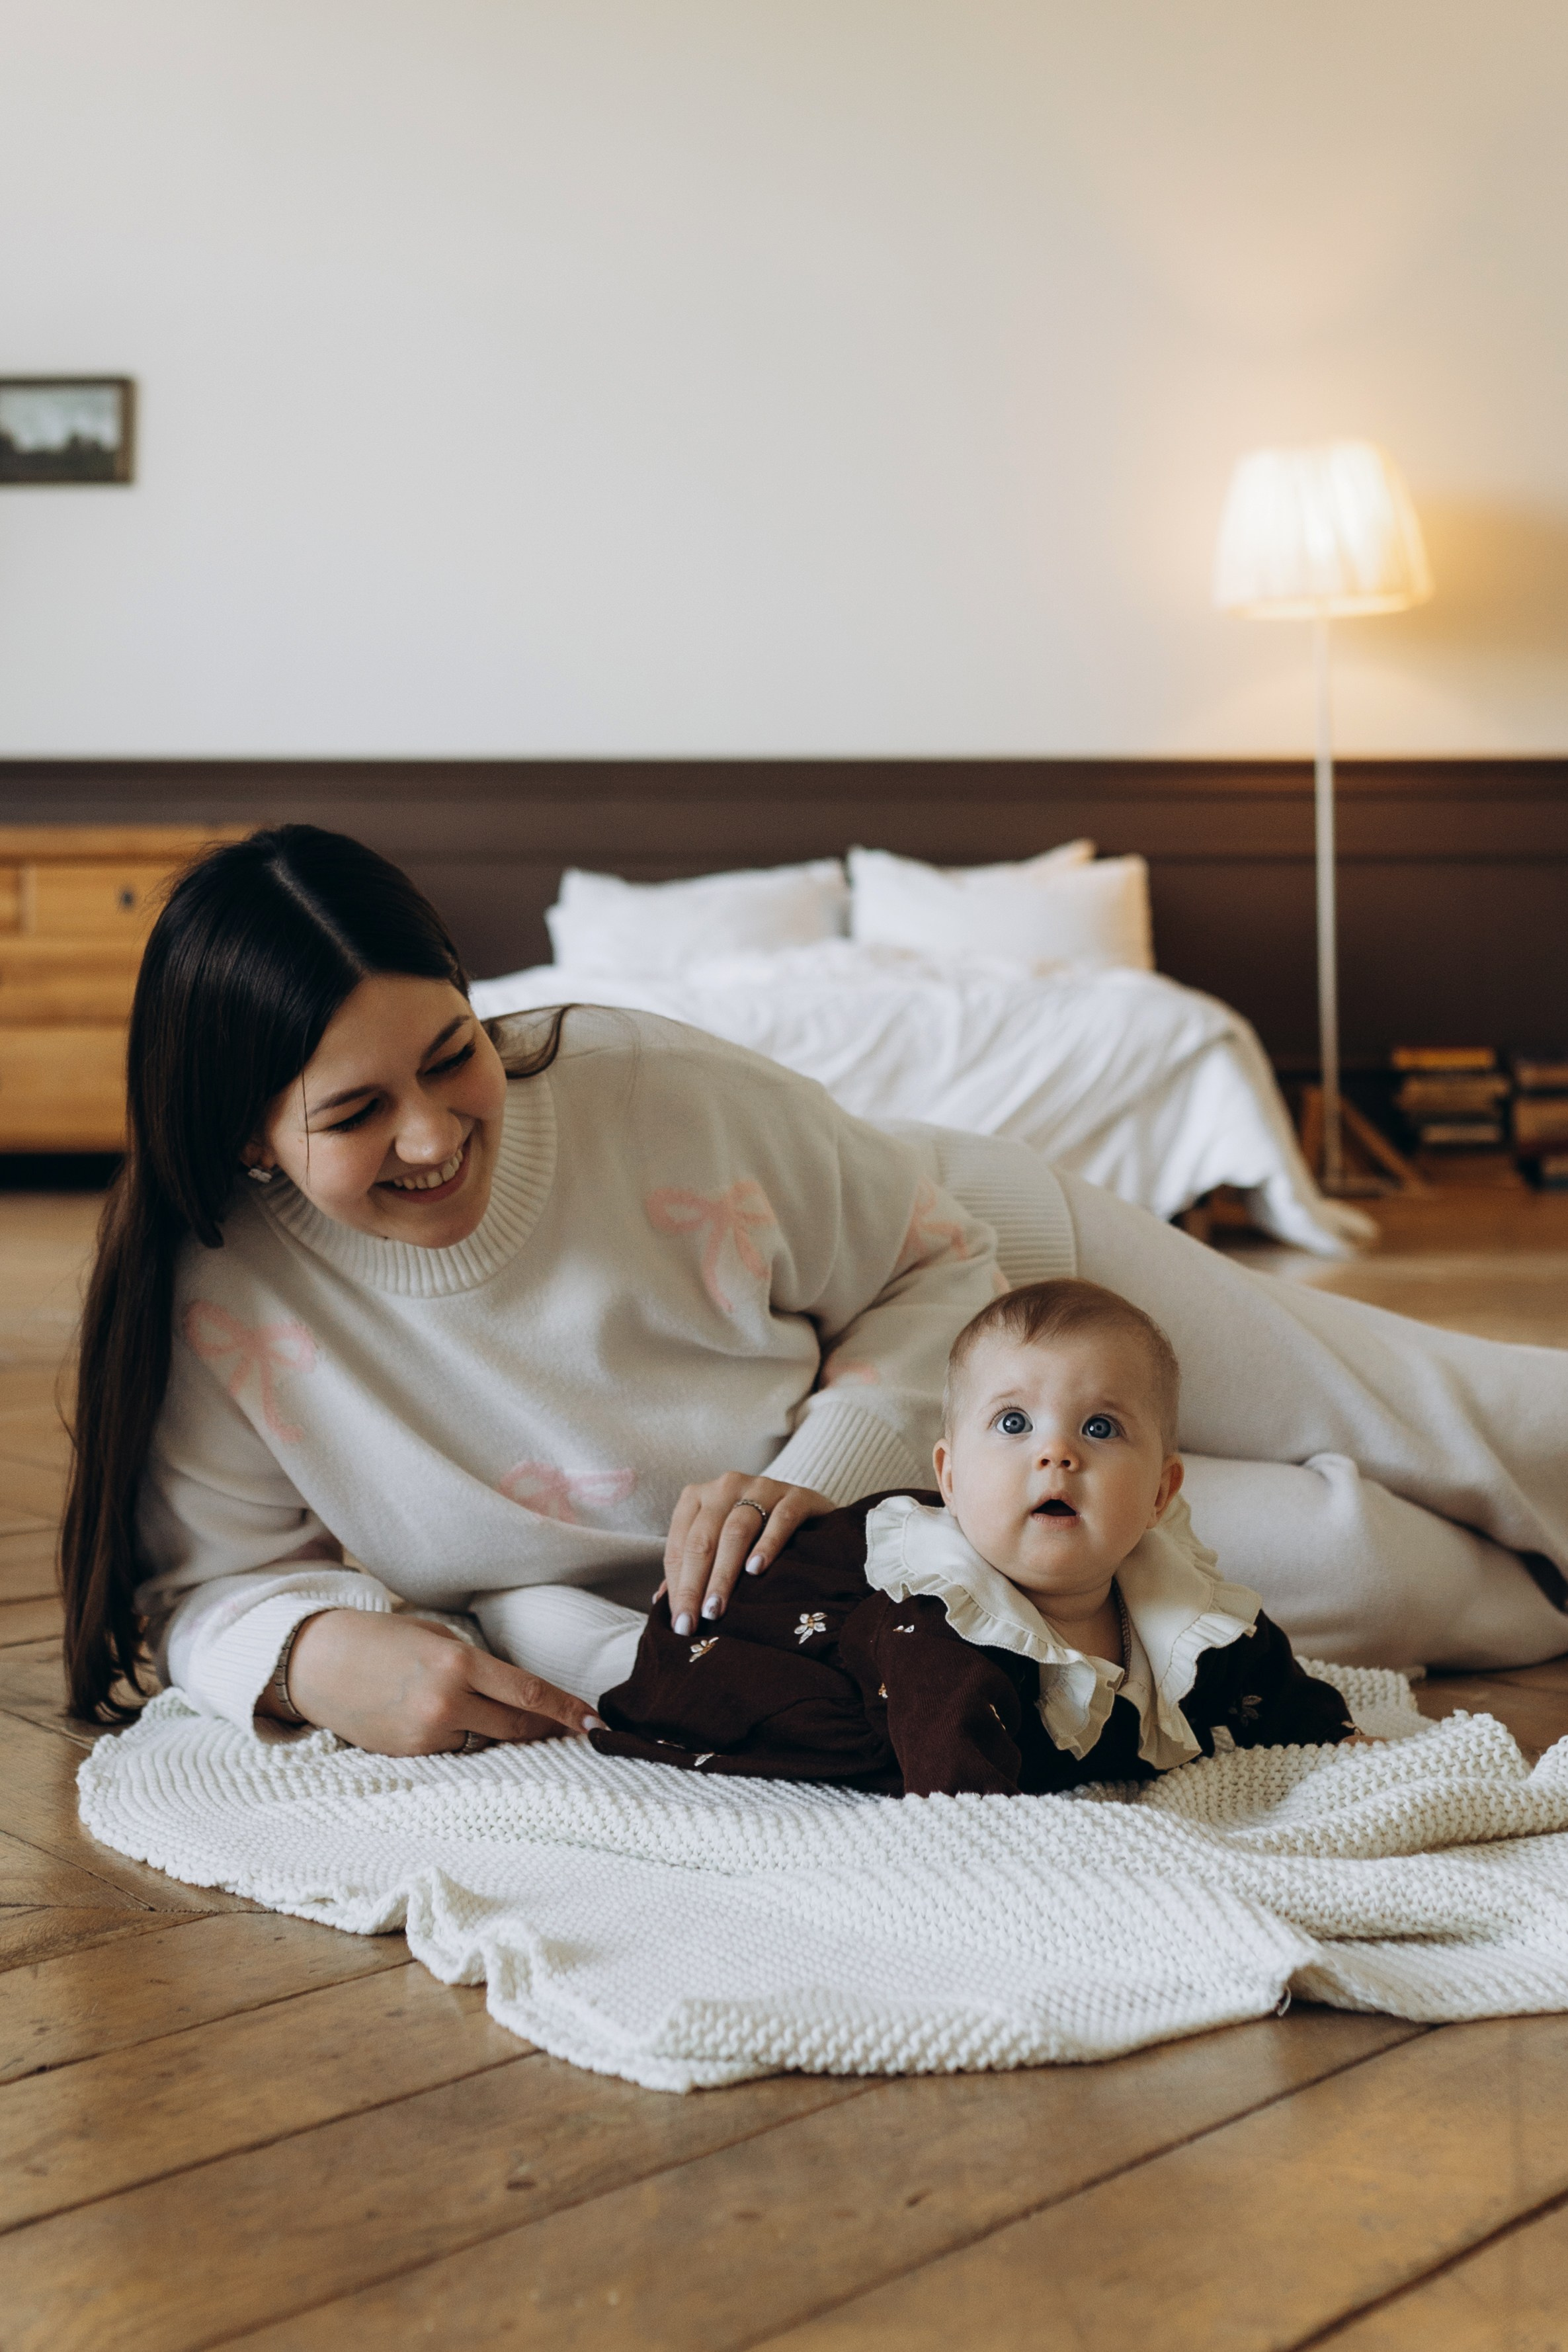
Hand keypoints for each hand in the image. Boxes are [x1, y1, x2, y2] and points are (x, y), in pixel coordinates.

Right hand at [269, 1610, 601, 1755]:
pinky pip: (454, 1750)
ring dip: (501, 1732)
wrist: (316, 1663)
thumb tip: (517, 1692)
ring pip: (486, 1741)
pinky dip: (464, 1738)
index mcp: (458, 1664)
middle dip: (546, 1729)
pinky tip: (453, 1722)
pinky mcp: (410, 1755)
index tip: (593, 1722)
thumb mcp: (437, 1638)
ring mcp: (426, 1734)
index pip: (528, 1693)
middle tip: (571, 1729)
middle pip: (517, 1726)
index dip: (565, 1710)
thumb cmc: (380, 1639)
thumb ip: (478, 1666)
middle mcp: (446, 1703)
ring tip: (508, 1721)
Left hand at [662, 1474, 834, 1635]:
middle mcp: (725, 1487)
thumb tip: (661, 1603)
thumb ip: (690, 1568)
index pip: (679, 1545)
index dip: (677, 1586)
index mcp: (697, 1497)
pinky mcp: (797, 1496)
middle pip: (703, 1539)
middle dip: (695, 1585)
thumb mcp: (718, 1543)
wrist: (807, 1509)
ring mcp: (762, 1487)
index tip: (680, 1624)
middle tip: (696, 1622)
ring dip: (724, 1573)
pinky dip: (767, 1545)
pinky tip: (756, 1571)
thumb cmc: (753, 1532)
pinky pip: (780, 1520)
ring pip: (736, 1531)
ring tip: (717, 1608)